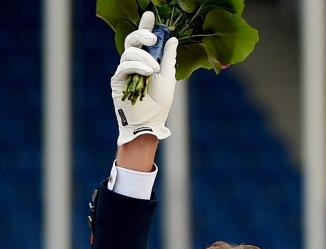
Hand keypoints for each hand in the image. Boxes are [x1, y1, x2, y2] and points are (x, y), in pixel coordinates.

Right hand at [111, 11, 178, 145]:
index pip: (143, 40)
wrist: (150, 122)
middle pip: (132, 40)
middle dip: (142, 34)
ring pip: (129, 52)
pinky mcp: (117, 79)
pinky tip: (146, 72)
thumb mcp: (168, 77)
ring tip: (154, 69)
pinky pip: (124, 65)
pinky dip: (137, 66)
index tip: (150, 14)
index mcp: (146, 61)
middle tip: (153, 38)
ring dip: (144, 57)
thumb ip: (168, 58)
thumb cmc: (159, 102)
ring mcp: (124, 70)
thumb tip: (173, 39)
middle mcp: (133, 63)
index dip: (145, 26)